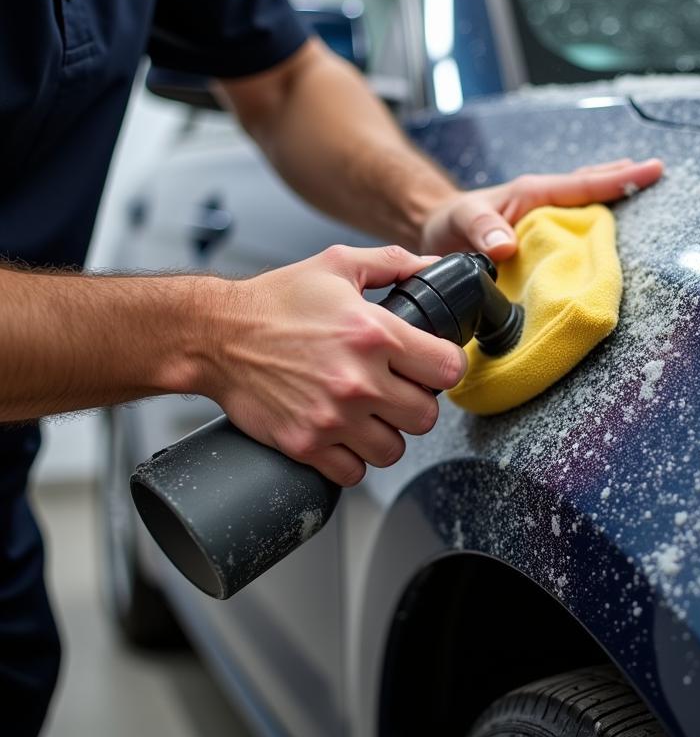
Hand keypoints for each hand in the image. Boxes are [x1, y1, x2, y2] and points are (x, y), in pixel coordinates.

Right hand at [207, 245, 467, 485]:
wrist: (215, 334)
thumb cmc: (275, 301)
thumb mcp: (338, 265)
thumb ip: (394, 263)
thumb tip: (435, 267)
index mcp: (374, 333)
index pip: (447, 368)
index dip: (444, 365)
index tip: (431, 364)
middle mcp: (358, 380)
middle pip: (427, 415)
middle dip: (417, 402)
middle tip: (397, 390)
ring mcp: (332, 417)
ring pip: (394, 449)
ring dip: (387, 433)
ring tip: (370, 413)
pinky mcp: (306, 444)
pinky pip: (355, 472)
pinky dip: (352, 458)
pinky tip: (343, 433)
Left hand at [420, 157, 662, 260]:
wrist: (436, 231)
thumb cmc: (450, 223)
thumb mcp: (461, 223)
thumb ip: (483, 231)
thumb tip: (507, 248)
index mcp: (533, 193)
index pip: (582, 185)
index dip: (617, 179)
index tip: (650, 170)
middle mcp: (544, 201)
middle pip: (591, 186)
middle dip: (624, 178)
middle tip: (659, 171)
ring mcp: (544, 217)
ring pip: (587, 203)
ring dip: (613, 197)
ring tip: (644, 189)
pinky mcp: (541, 234)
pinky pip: (575, 226)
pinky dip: (596, 223)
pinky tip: (610, 230)